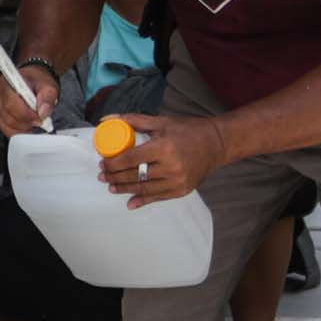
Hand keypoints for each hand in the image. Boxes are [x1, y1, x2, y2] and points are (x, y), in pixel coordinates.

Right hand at [0, 58, 57, 139]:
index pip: (11, 104)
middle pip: (8, 118)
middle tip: (39, 120)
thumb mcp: (47, 84)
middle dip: (26, 123)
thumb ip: (47, 97)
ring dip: (23, 128)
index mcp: (7, 83)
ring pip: (7, 126)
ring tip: (33, 121)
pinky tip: (27, 126)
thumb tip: (43, 112)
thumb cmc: (36, 80)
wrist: (31, 80)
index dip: (26, 114)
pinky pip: (6, 129)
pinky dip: (19, 131)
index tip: (39, 117)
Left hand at [100, 111, 228, 205]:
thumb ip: (134, 120)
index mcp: (164, 147)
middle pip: (135, 175)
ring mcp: (177, 181)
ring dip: (124, 189)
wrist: (217, 144)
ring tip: (111, 186)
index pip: (131, 159)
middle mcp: (170, 167)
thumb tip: (107, 119)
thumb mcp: (162, 122)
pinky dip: (142, 200)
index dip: (114, 163)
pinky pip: (158, 197)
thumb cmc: (188, 130)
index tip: (104, 162)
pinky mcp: (182, 190)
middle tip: (103, 175)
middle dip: (115, 177)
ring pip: (144, 189)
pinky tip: (130, 201)